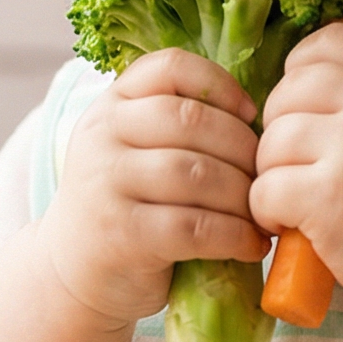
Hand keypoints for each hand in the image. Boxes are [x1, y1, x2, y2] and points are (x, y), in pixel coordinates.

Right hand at [41, 50, 268, 327]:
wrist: (74, 273)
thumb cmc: (127, 206)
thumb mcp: (135, 152)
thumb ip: (177, 126)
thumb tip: (261, 120)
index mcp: (111, 105)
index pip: (170, 67)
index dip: (221, 83)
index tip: (250, 112)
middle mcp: (103, 136)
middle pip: (192, 120)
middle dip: (244, 149)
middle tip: (268, 176)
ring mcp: (107, 184)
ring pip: (197, 173)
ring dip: (243, 196)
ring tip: (262, 213)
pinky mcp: (122, 234)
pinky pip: (195, 227)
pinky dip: (235, 236)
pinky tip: (251, 244)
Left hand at [250, 24, 342, 303]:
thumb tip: (302, 73)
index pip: (330, 41)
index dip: (302, 72)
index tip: (305, 109)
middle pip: (289, 91)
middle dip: (282, 131)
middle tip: (301, 167)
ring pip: (272, 141)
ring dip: (274, 174)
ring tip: (299, 199)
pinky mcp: (329, 194)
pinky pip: (265, 187)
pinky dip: (267, 210)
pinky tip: (290, 223)